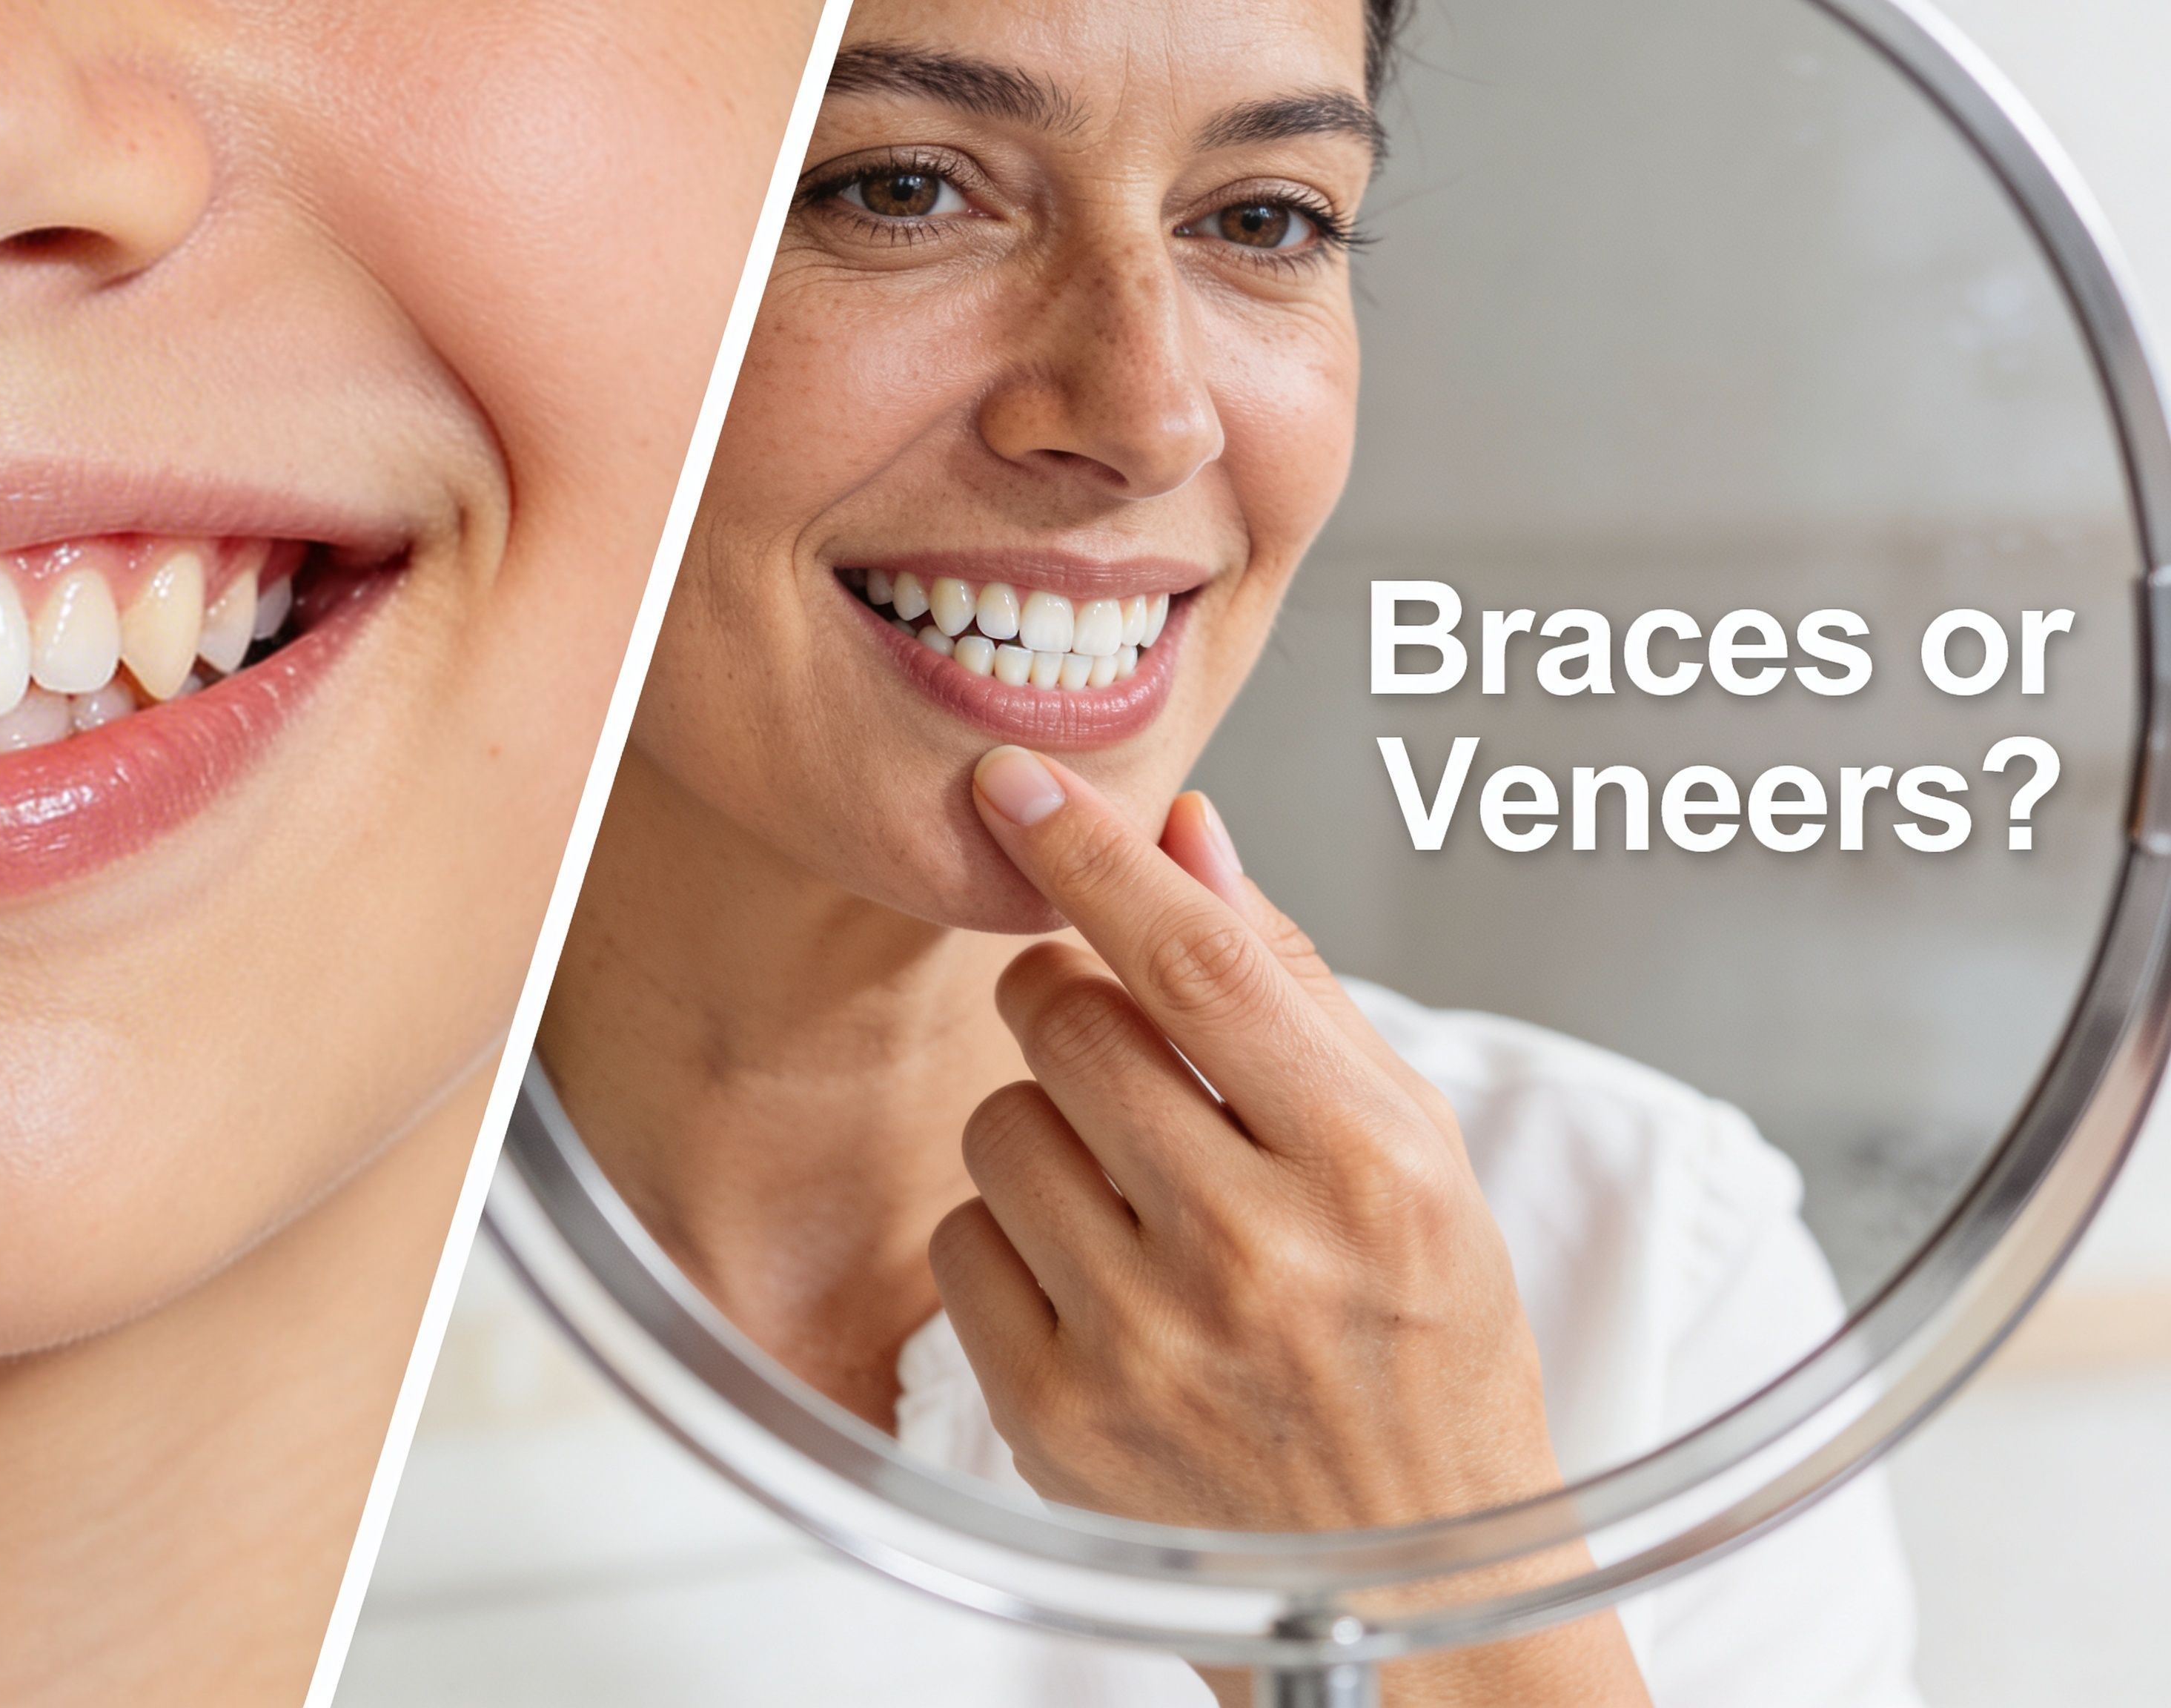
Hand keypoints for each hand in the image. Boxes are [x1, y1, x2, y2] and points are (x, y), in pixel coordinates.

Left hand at [936, 746, 1649, 1704]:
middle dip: (1072, 1006)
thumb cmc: (1424, 1361)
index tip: (1016, 783)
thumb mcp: (1412, 1161)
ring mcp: (1146, 1342)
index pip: (1200, 966)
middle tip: (1122, 1055)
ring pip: (998, 1126)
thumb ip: (1289, 989)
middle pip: (1068, 1025)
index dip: (1095, 857)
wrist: (1409, 1596)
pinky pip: (960, 1241)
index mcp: (1369, 1173)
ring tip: (1135, 1200)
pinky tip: (1097, 1284)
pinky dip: (1009, 1241)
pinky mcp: (1054, 1417)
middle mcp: (1256, 1254)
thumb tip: (1188, 838)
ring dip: (1045, 1132)